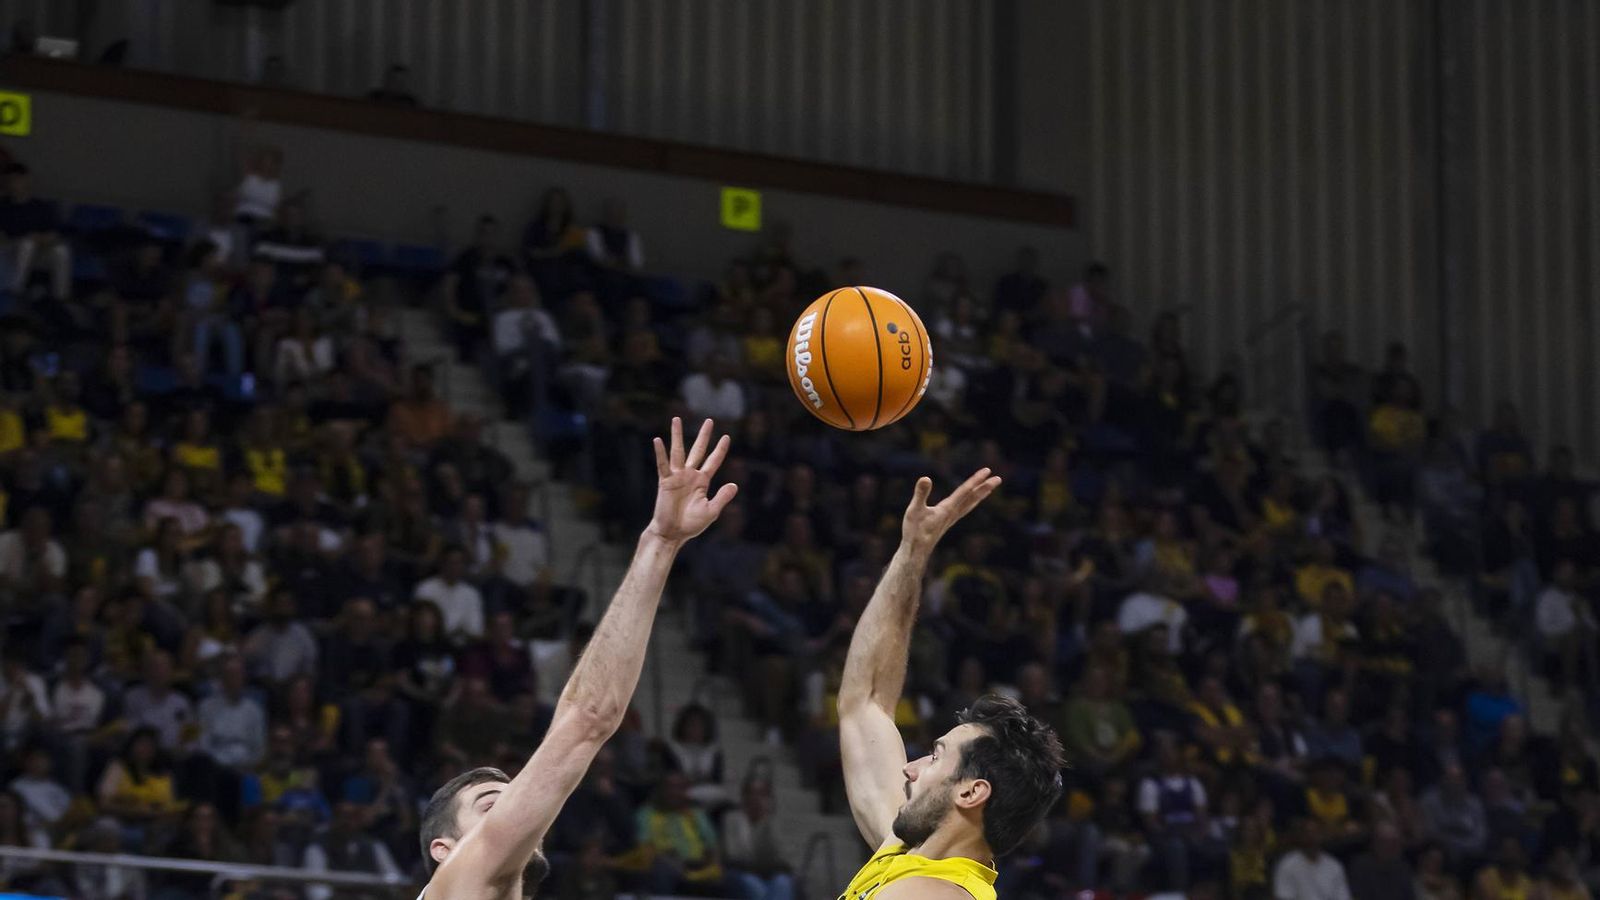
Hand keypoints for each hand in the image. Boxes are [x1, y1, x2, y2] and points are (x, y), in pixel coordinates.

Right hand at [645, 418, 737, 546]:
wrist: (673, 533)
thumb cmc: (691, 524)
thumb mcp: (711, 511)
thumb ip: (722, 497)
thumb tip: (735, 485)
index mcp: (702, 481)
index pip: (713, 461)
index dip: (720, 449)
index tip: (726, 436)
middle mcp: (690, 475)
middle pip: (698, 450)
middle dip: (704, 436)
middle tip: (710, 420)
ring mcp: (677, 477)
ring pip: (678, 451)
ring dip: (677, 435)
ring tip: (676, 419)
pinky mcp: (665, 481)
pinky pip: (663, 464)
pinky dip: (660, 452)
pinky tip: (658, 440)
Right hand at [901, 468, 1001, 552]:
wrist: (916, 552)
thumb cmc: (914, 532)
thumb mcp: (915, 510)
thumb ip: (921, 494)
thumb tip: (926, 478)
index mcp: (947, 509)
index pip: (964, 491)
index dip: (976, 480)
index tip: (987, 470)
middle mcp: (953, 513)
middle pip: (972, 498)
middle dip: (985, 487)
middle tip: (998, 479)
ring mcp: (951, 519)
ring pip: (969, 505)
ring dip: (980, 496)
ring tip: (989, 489)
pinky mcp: (946, 523)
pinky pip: (963, 510)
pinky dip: (970, 504)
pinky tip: (970, 503)